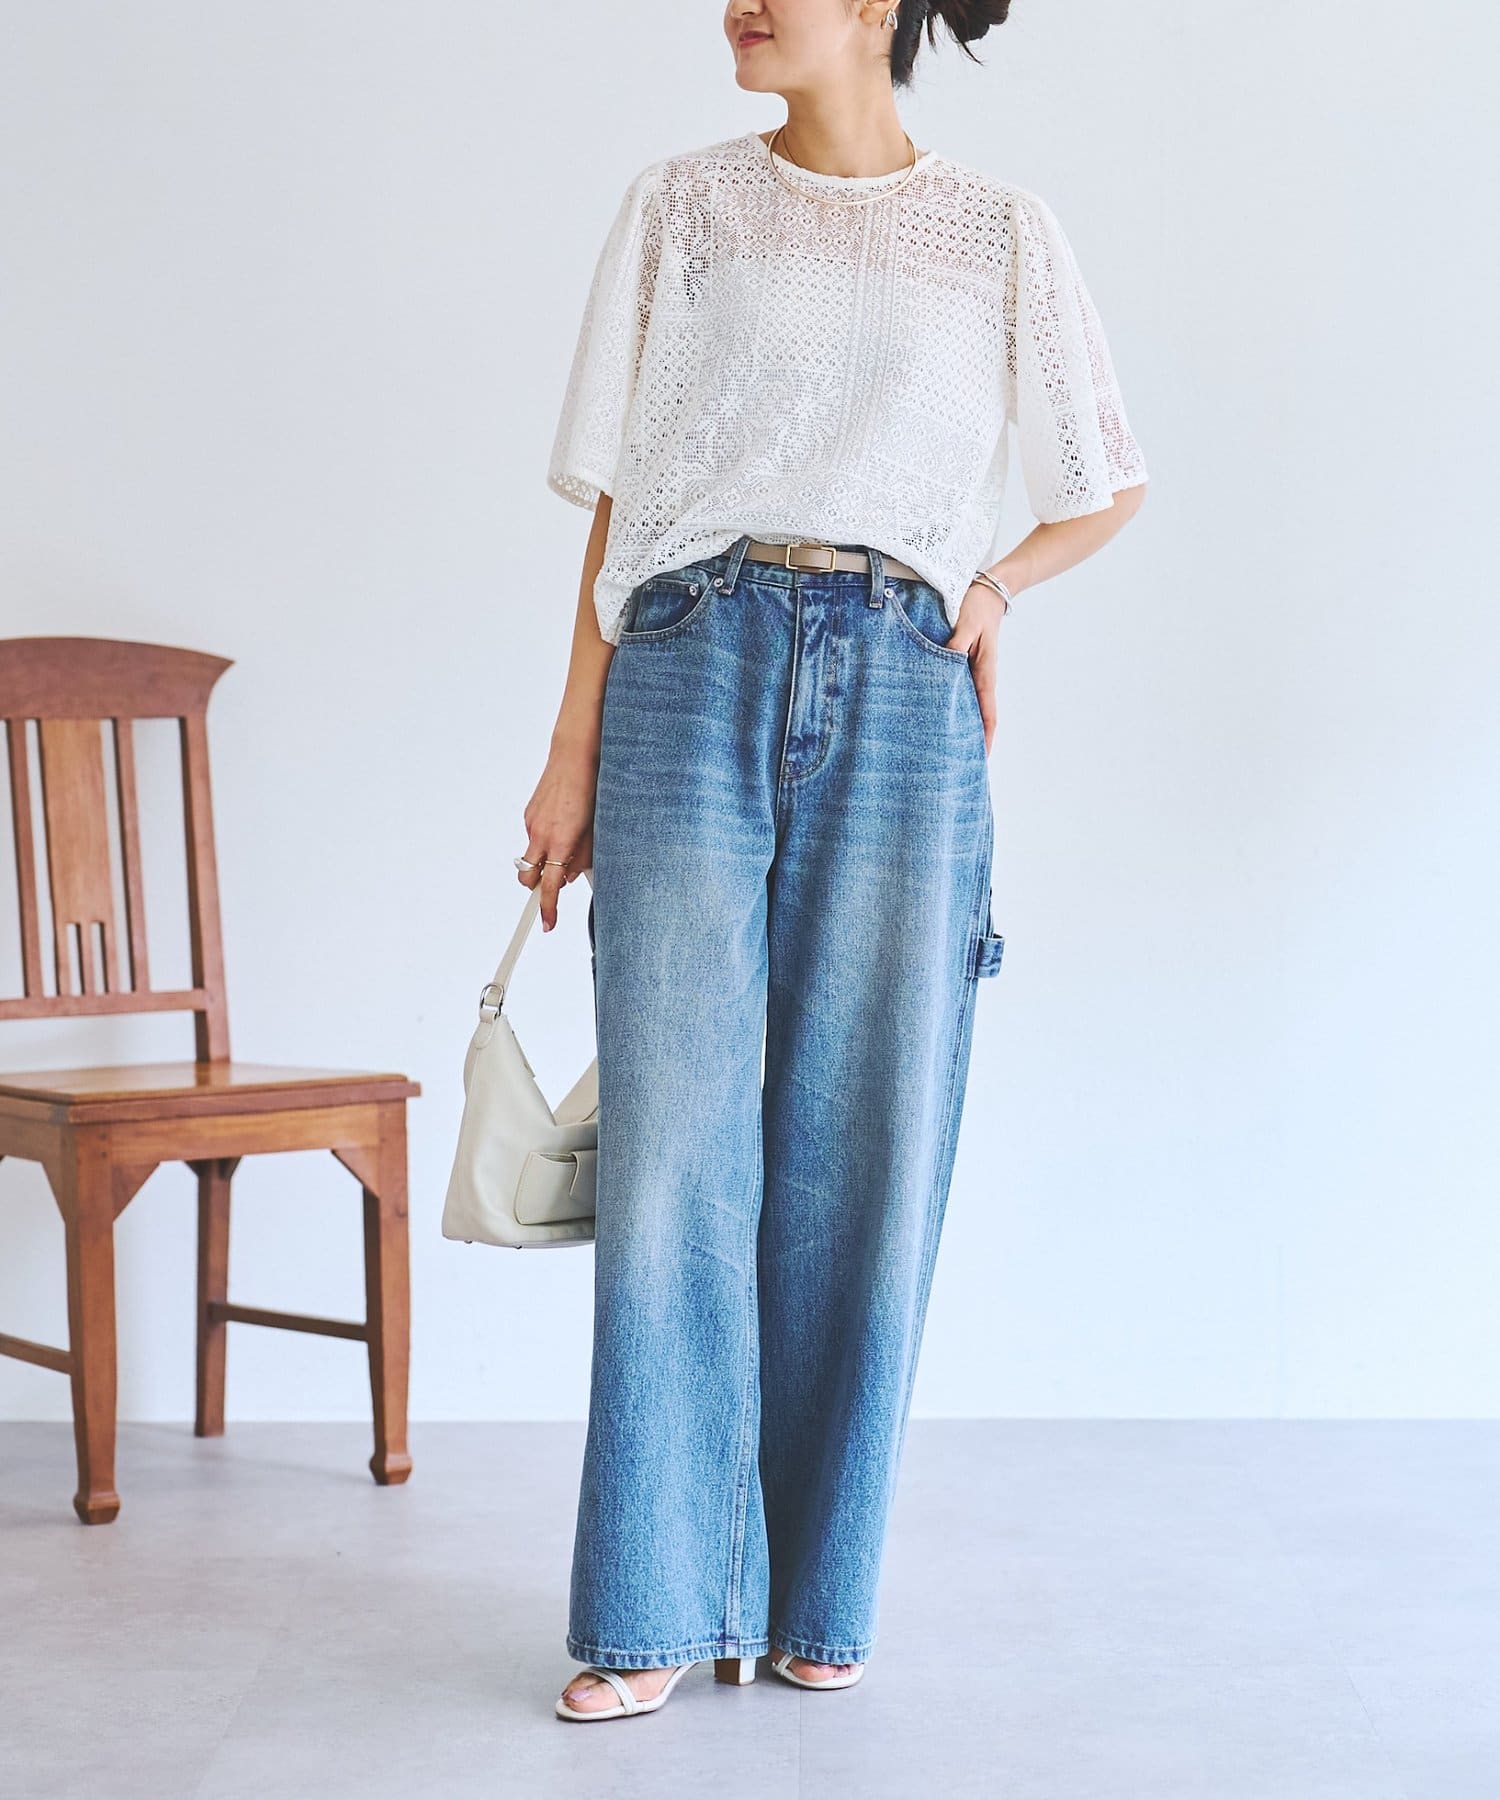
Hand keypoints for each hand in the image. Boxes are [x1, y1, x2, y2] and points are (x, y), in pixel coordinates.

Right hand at [517, 745, 596, 930]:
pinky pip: (534, 837)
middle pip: (527, 877)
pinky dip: (545, 839)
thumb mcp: (595, 829)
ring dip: (545, 858)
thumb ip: (582, 857)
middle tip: (554, 883)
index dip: (548, 907)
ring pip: (532, 856)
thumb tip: (569, 877)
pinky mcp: (529, 813)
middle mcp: (541, 834)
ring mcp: (532, 823)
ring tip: (569, 839)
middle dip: (537, 886)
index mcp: (560, 840)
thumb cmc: (591, 787)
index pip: (550, 885)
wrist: (574, 755)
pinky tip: (563, 822)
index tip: (547, 923)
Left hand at [949, 581, 1007, 755]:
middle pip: (977, 716)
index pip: (988, 713)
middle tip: (959, 762)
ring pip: (967, 705)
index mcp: (985, 673)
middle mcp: (980, 677)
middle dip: (971, 739)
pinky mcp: (964, 664)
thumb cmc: (977, 606)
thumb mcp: (966, 624)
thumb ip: (955, 645)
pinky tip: (939, 712)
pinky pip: (959, 691)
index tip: (982, 758)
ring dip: (961, 724)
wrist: (987, 591)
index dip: (986, 737)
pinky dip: (952, 705)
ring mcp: (973, 672)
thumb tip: (946, 664)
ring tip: (947, 745)